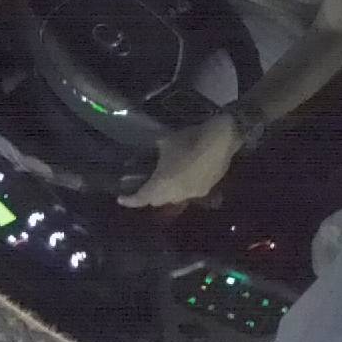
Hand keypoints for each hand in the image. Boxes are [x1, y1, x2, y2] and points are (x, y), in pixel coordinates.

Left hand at [118, 113, 242, 208]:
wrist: (220, 141)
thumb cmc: (188, 140)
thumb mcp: (165, 142)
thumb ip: (156, 150)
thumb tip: (152, 150)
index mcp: (162, 184)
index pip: (141, 198)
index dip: (130, 200)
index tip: (121, 199)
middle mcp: (175, 195)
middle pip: (157, 201)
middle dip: (150, 195)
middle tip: (146, 183)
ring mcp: (192, 194)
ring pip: (174, 198)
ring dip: (168, 192)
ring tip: (167, 177)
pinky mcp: (206, 190)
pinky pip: (189, 192)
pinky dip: (184, 186)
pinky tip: (187, 174)